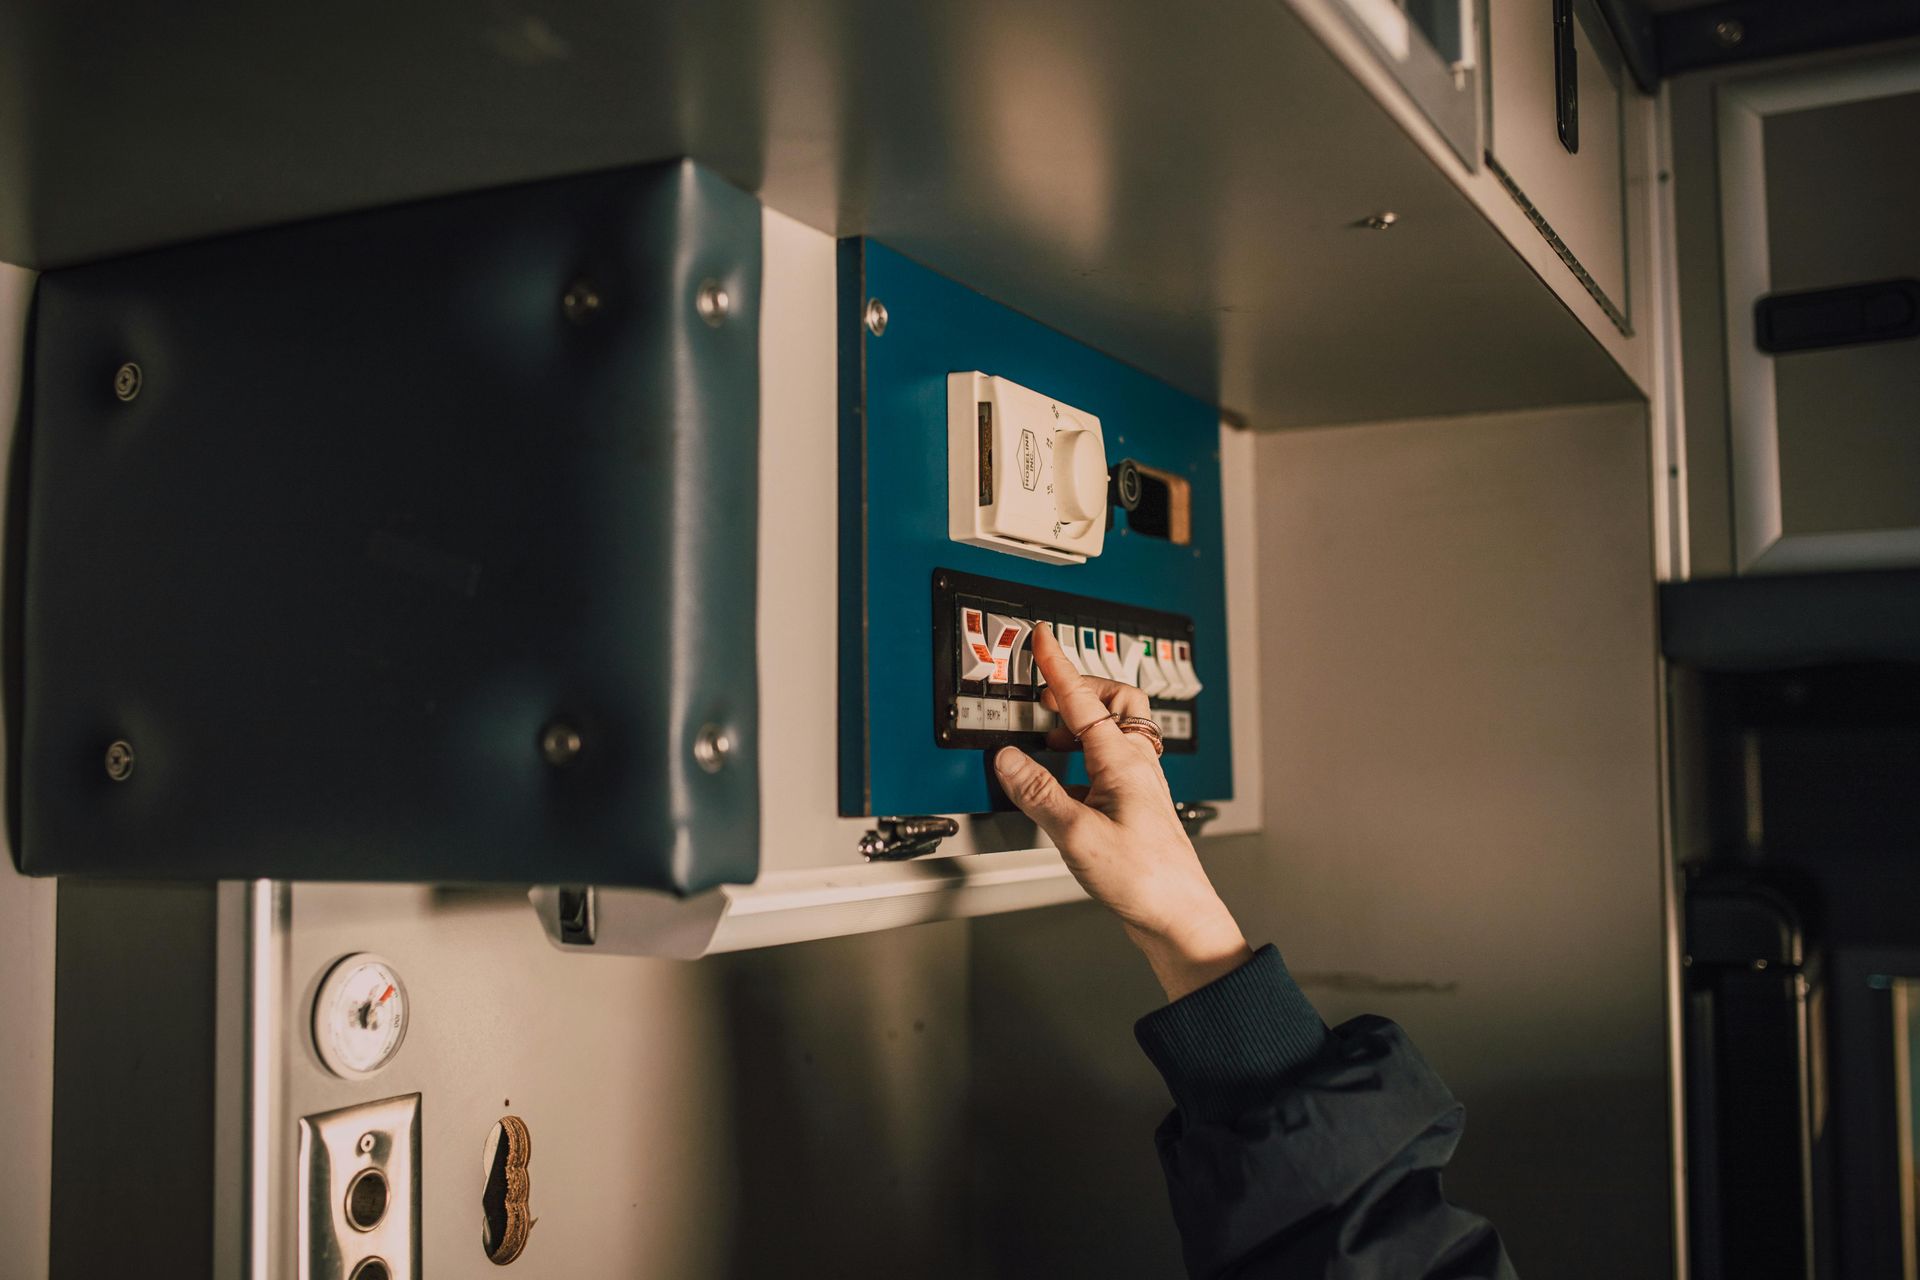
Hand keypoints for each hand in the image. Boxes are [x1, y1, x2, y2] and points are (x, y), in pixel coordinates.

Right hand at [994, 623, 1251, 1001]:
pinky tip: (1068, 779)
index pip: (1083, 699)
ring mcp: (1140, 783)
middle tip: (1045, 692)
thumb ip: (1039, 794)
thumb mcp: (1076, 835)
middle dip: (1079, 688)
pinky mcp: (1138, 804)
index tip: (1043, 638)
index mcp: (1123, 761)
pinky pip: (1113, 759)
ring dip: (1083, 722)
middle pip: (1114, 701)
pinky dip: (1087, 754)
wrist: (1178, 915)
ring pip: (1116, 729)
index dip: (1058, 666)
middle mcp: (1137, 765)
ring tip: (1050, 736)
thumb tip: (1008, 759)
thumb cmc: (1143, 879)